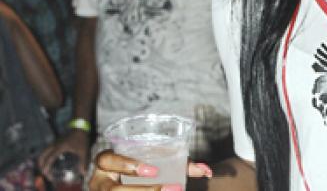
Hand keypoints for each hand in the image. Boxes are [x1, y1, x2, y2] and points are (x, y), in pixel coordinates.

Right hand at [38, 130, 89, 178]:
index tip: (48, 176)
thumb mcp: (83, 150)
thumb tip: (84, 172)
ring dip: (42, 160)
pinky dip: (46, 155)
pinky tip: (51, 160)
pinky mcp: (56, 141)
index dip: (47, 168)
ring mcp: (55, 142)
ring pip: (44, 151)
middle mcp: (54, 145)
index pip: (49, 159)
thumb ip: (83, 161)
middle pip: (42, 155)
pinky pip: (47, 149)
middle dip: (41, 165)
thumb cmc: (81, 137)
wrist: (80, 125)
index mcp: (59, 148)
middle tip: (44, 173)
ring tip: (45, 168)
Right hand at [89, 150, 212, 190]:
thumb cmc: (142, 168)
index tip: (155, 170)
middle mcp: (99, 182)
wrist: (122, 183)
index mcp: (105, 162)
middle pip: (115, 190)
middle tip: (174, 189)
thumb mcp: (154, 161)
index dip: (128, 165)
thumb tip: (207, 171)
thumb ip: (180, 164)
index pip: (108, 159)